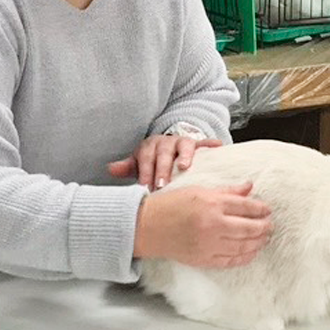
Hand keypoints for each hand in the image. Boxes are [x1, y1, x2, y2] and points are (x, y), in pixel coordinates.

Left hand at [108, 135, 222, 190]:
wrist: (170, 146)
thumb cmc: (154, 160)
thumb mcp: (140, 162)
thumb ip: (127, 167)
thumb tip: (111, 169)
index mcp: (150, 146)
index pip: (146, 158)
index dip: (145, 172)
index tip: (145, 188)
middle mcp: (166, 142)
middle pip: (164, 153)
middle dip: (163, 169)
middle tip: (162, 184)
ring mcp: (183, 142)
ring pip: (185, 146)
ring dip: (185, 156)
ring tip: (186, 167)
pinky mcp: (198, 144)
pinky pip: (205, 142)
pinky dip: (211, 144)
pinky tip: (218, 147)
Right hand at [134, 181, 272, 268]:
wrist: (148, 226)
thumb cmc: (170, 204)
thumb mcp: (199, 190)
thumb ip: (226, 191)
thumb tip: (249, 187)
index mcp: (211, 204)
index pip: (246, 206)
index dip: (261, 208)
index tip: (267, 209)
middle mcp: (213, 225)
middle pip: (249, 228)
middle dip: (264, 227)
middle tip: (270, 225)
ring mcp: (209, 244)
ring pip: (244, 246)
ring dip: (258, 242)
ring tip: (264, 238)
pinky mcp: (204, 259)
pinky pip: (232, 260)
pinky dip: (245, 257)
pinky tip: (251, 252)